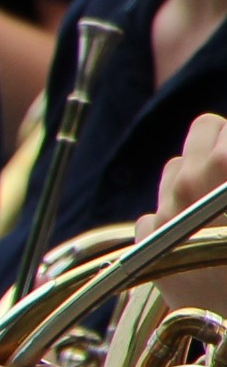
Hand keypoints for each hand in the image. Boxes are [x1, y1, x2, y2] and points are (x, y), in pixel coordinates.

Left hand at [138, 114, 226, 318]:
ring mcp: (163, 211)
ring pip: (173, 171)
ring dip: (195, 180)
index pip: (215, 126)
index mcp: (222, 165)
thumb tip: (224, 160)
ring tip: (219, 207)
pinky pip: (155, 212)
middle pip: (196, 136)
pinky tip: (197, 237)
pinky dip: (173, 219)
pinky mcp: (147, 241)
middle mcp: (186, 182)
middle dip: (218, 148)